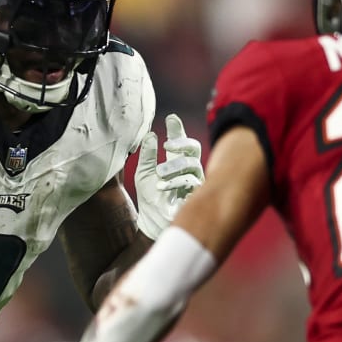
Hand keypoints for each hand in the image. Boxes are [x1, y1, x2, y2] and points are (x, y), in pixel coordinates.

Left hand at [133, 114, 203, 239]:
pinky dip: (174, 181)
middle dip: (181, 143)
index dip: (177, 129)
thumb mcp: (143, 174)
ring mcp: (195, 181)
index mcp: (176, 162)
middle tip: (167, 146)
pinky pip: (190, 181)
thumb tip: (150, 135)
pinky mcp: (197, 194)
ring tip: (159, 173)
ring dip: (174, 166)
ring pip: (192, 164)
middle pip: (194, 148)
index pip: (180, 142)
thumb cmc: (150, 199)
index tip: (171, 118)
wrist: (152, 223)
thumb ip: (147, 155)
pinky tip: (161, 186)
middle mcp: (189, 169)